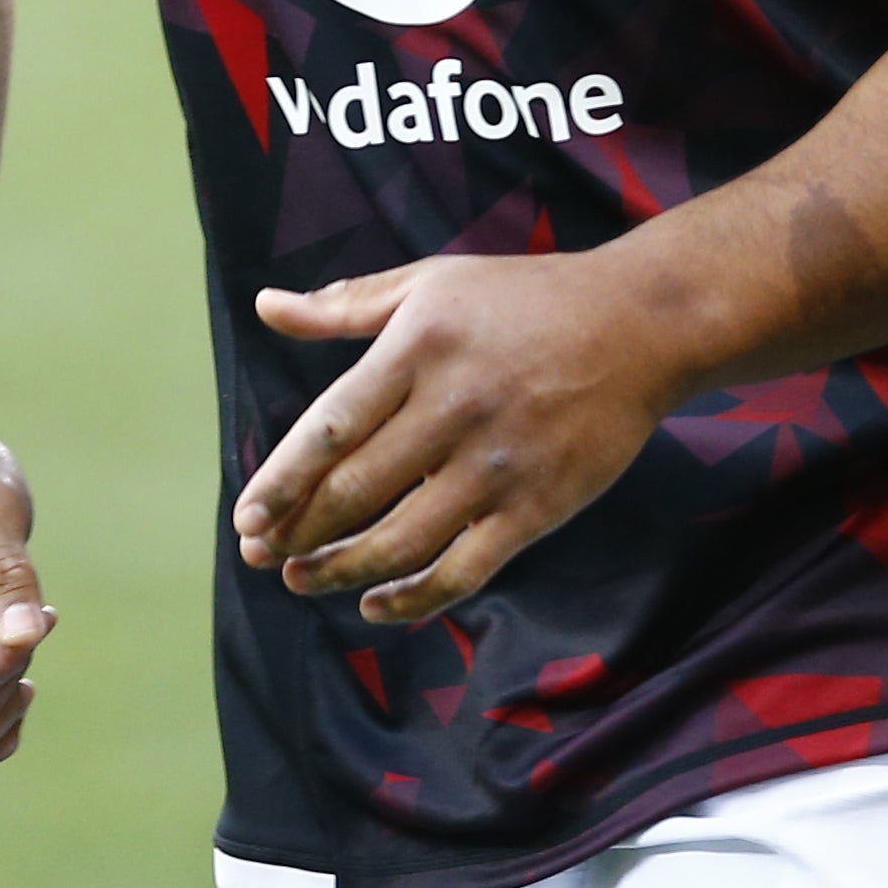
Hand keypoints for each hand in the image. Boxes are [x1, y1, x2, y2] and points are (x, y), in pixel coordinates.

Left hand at [239, 250, 687, 623]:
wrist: (640, 324)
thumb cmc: (525, 298)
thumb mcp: (432, 281)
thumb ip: (345, 304)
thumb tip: (266, 305)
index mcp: (418, 348)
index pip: (330, 427)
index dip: (281, 480)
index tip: (247, 516)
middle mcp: (453, 409)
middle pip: (356, 490)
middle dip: (299, 533)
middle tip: (262, 555)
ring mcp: (496, 465)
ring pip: (400, 540)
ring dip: (341, 570)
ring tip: (302, 579)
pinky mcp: (537, 506)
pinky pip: (462, 570)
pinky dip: (412, 599)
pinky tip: (375, 606)